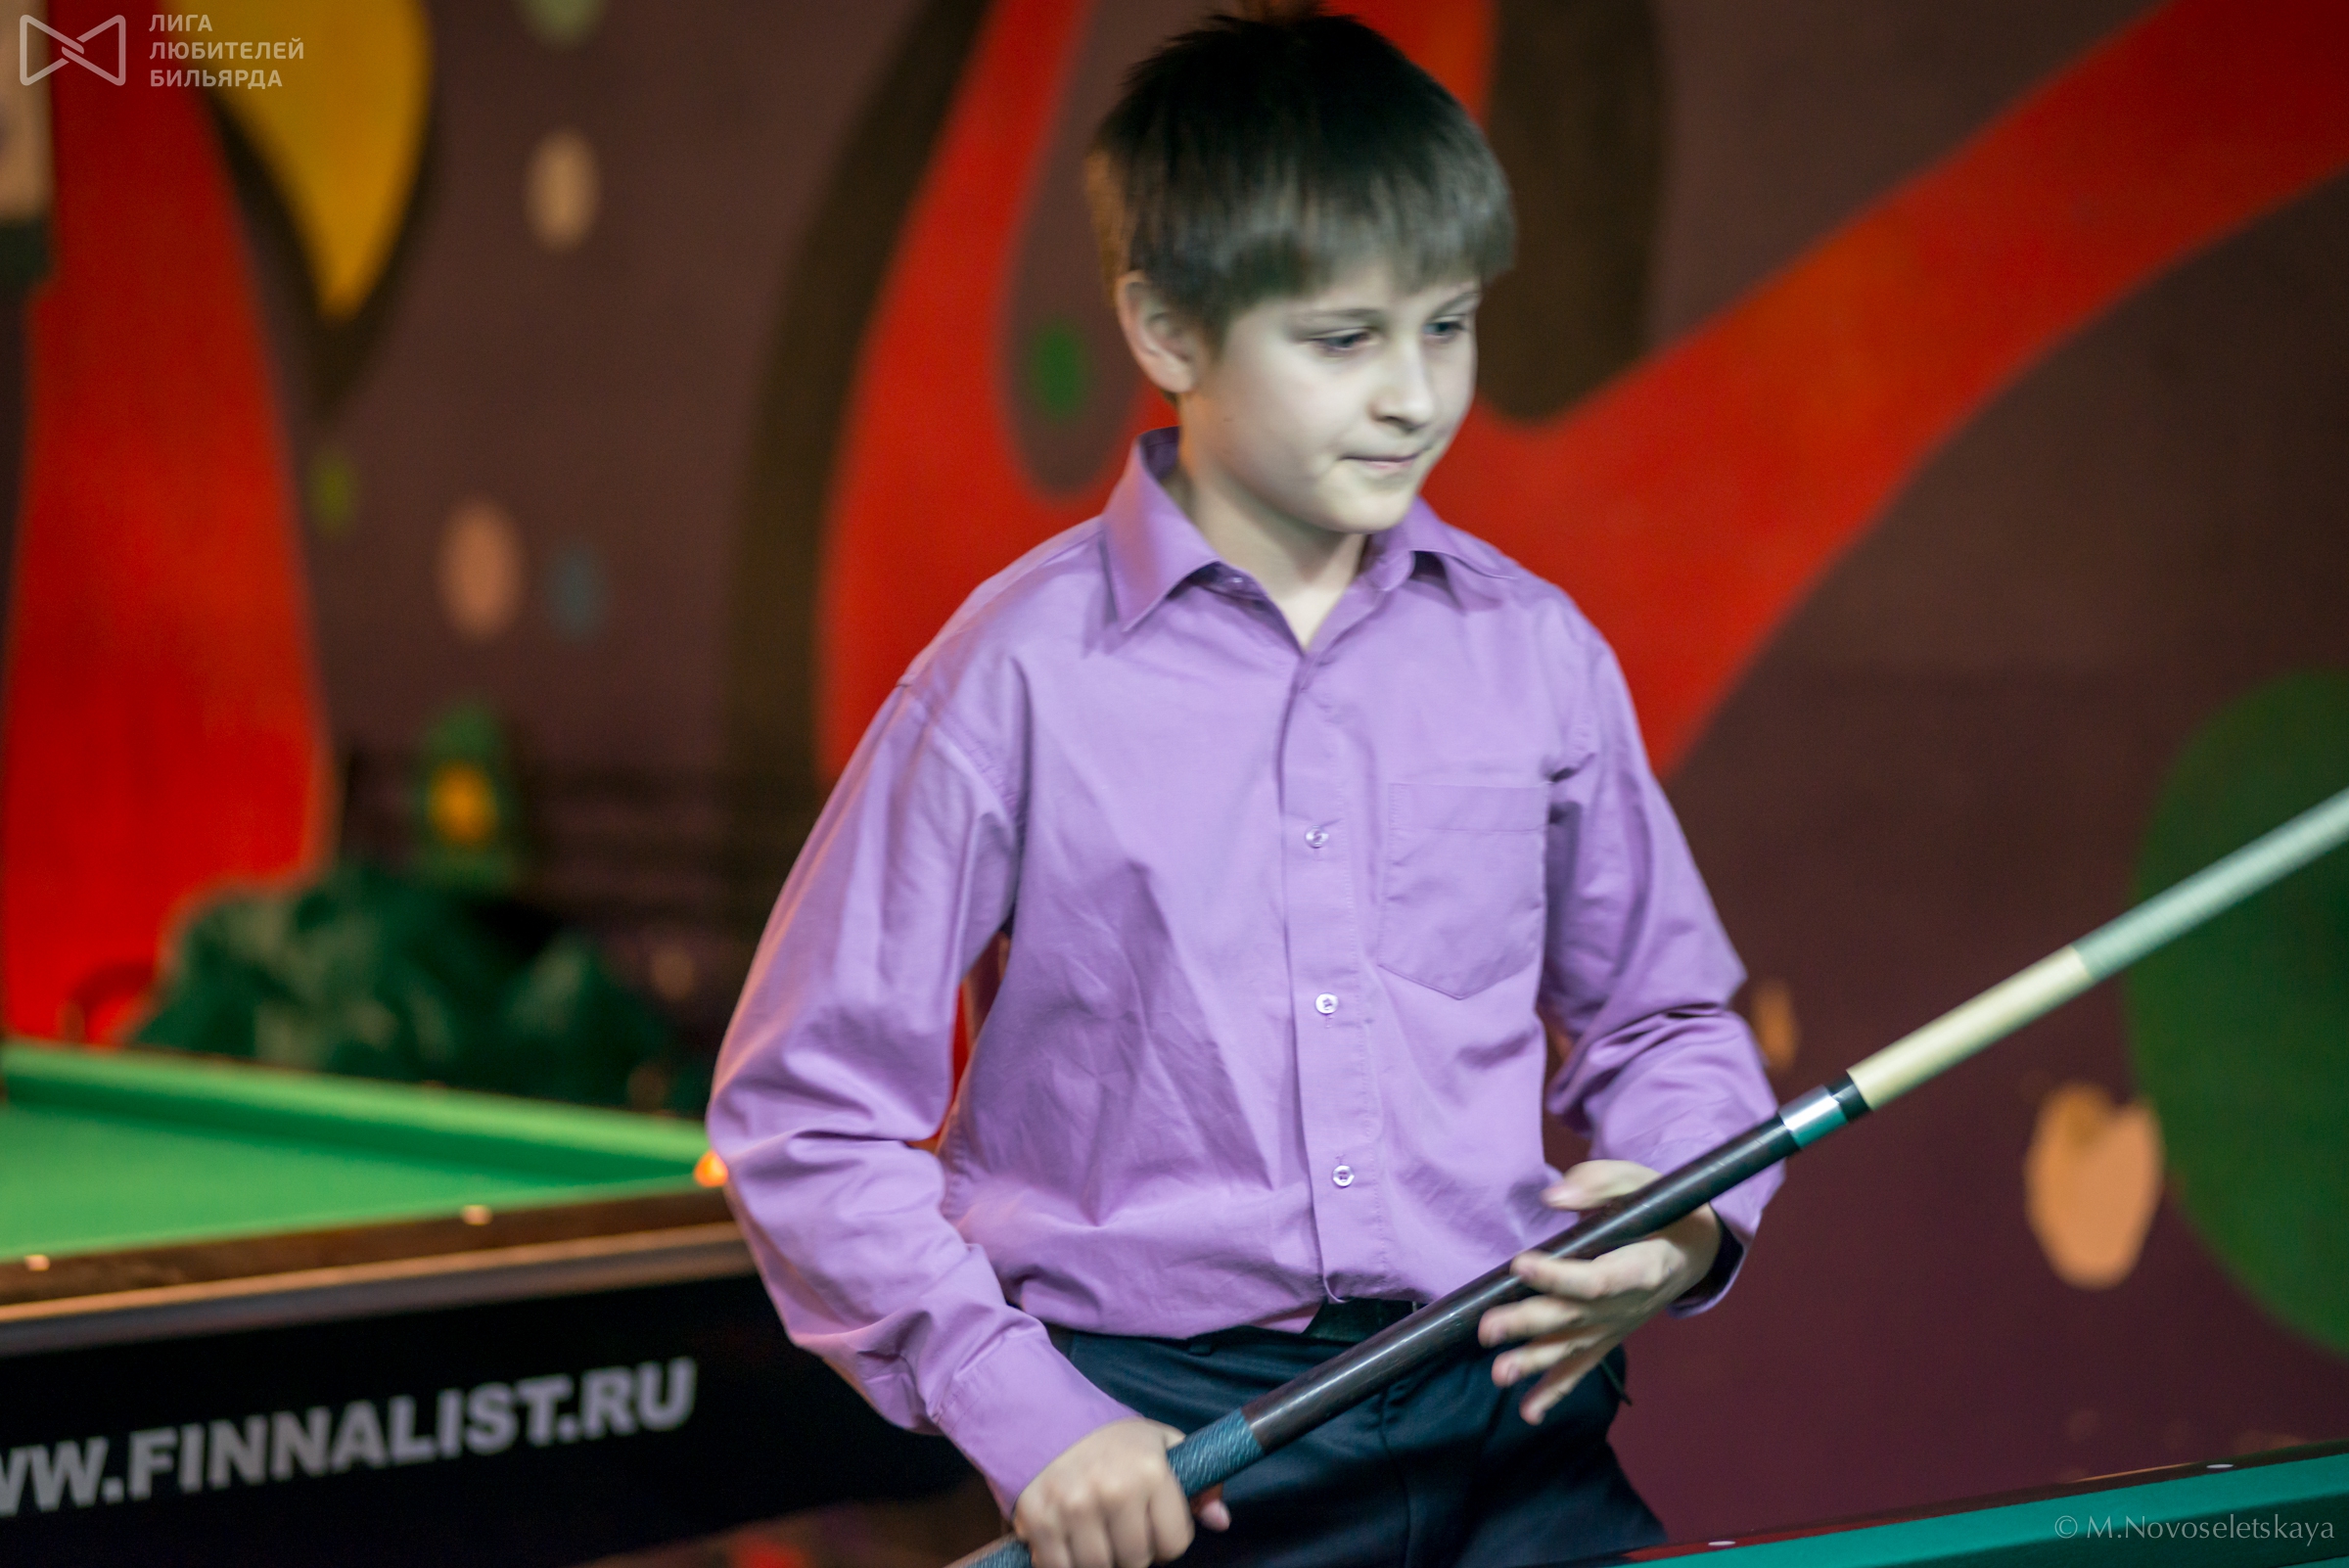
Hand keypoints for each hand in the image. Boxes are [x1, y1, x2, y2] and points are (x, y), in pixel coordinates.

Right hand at [1013, 1417, 1230, 1567]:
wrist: (1046, 1417)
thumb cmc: (1111, 1438)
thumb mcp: (1162, 1445)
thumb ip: (1198, 1483)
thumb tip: (1221, 1521)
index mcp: (1150, 1471)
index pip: (1174, 1543)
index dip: (1167, 1540)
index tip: (1154, 1527)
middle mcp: (1114, 1491)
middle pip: (1137, 1561)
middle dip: (1134, 1552)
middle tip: (1123, 1532)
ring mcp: (1073, 1507)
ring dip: (1102, 1560)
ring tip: (1098, 1537)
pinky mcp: (1040, 1520)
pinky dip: (1066, 1564)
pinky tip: (1070, 1544)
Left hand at [1475, 1160, 1720, 1423]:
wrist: (1696, 1250)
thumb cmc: (1665, 1210)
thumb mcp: (1640, 1183)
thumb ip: (1598, 1184)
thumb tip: (1553, 1196)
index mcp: (1642, 1267)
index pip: (1596, 1279)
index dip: (1558, 1276)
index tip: (1521, 1264)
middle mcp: (1628, 1306)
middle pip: (1573, 1317)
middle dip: (1528, 1324)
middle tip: (1488, 1329)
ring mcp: (1616, 1327)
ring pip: (1572, 1347)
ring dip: (1533, 1363)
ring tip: (1499, 1375)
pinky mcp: (1607, 1338)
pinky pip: (1582, 1368)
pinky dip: (1556, 1392)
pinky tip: (1529, 1414)